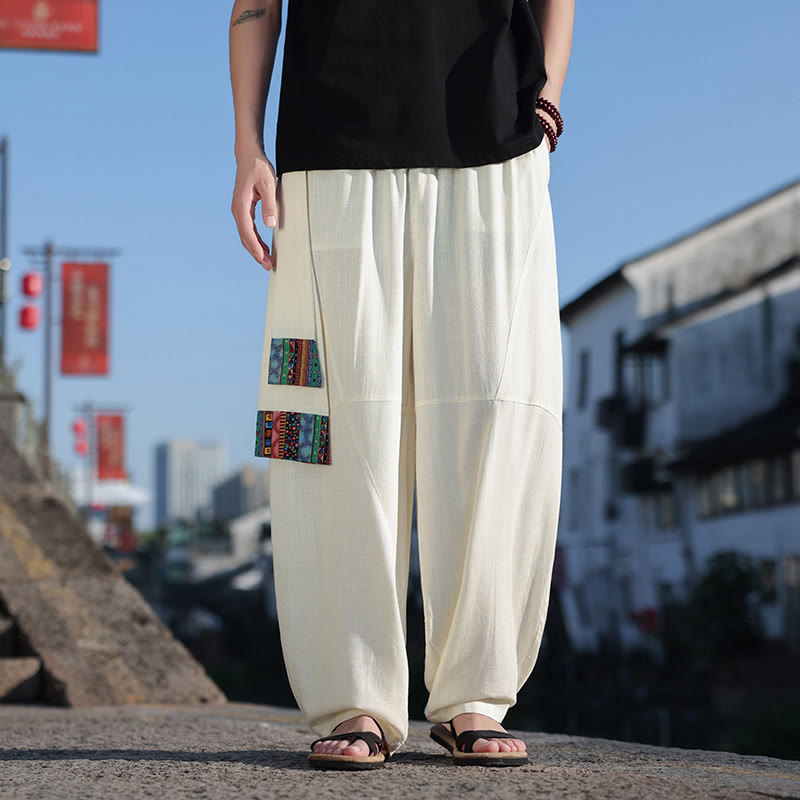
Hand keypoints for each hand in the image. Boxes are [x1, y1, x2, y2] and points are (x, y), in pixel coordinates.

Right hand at [231, 149, 277, 270]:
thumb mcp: (269, 184)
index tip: (264, 259)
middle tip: (269, 266)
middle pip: (245, 238)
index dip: (256, 248)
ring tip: (268, 261)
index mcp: (241, 205)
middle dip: (256, 253)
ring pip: (246, 235)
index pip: (248, 232)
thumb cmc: (259, 168)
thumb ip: (269, 204)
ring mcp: (239, 210)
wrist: (249, 156)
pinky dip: (256, 240)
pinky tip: (264, 247)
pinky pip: (248, 229)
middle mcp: (237, 210)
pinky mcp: (244, 209)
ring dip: (256, 249)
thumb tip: (270, 225)